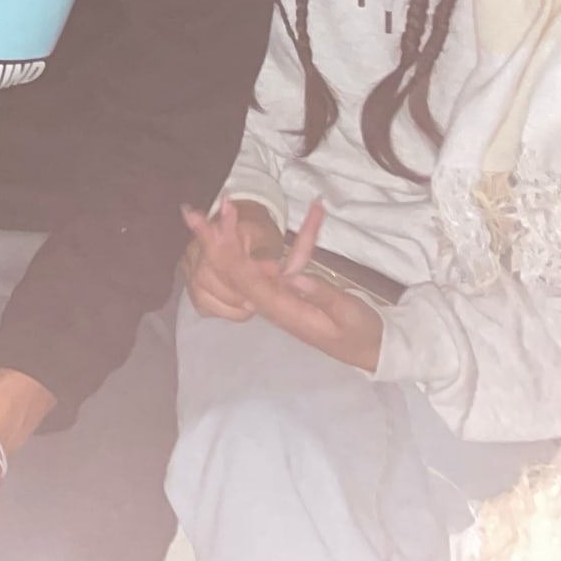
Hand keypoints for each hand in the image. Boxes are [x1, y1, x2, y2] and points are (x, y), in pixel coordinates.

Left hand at [180, 198, 384, 371]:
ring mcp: (274, 298)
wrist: (370, 350)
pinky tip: (232, 226)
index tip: (217, 223)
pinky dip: (241, 246)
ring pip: (240, 267)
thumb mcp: (349, 315)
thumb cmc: (361, 334)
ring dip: (222, 240)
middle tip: (189, 211)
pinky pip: (256, 268)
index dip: (229, 251)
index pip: (247, 280)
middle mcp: (271, 305)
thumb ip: (323, 296)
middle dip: (213, 241)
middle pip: (234, 271)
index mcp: (285, 311)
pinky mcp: (282, 292)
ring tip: (203, 210)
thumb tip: (293, 277)